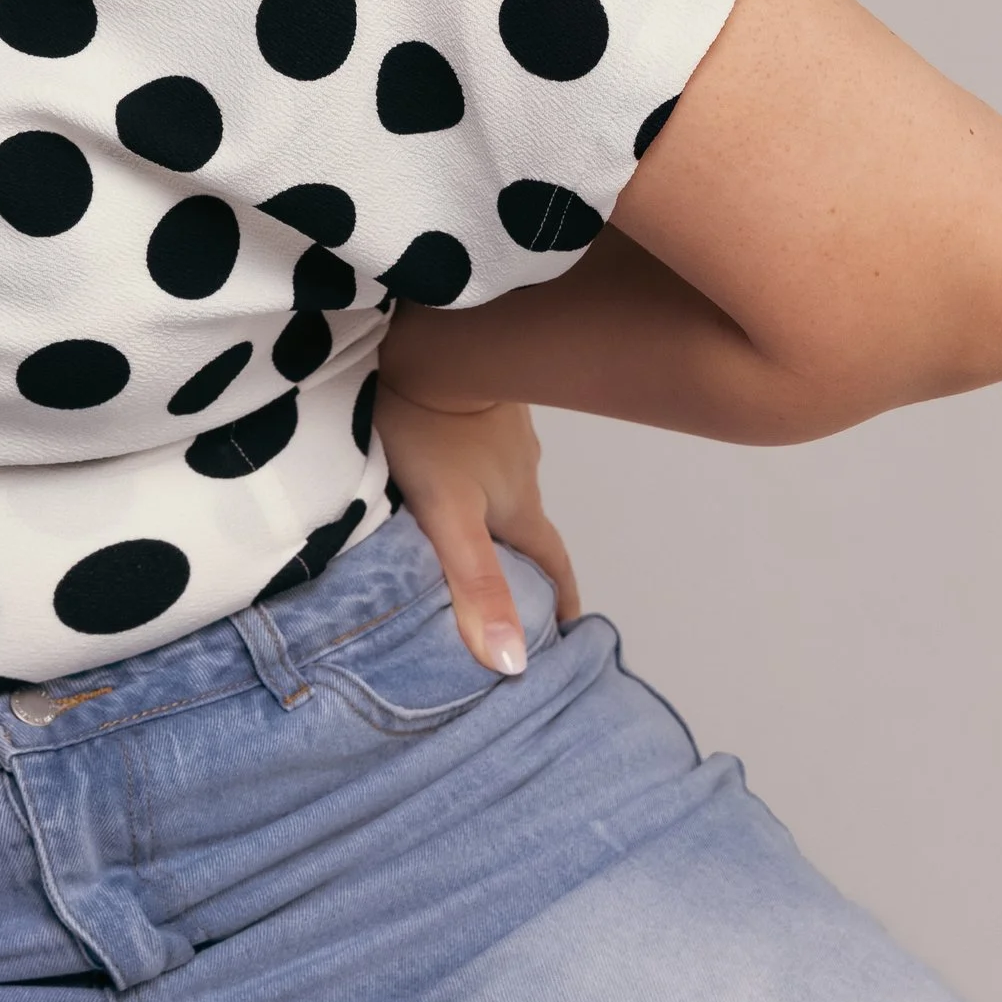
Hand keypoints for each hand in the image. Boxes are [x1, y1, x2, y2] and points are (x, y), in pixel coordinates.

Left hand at [373, 386, 580, 673]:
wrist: (431, 337)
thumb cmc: (434, 429)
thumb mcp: (450, 515)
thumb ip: (475, 583)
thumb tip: (511, 664)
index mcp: (520, 506)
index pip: (553, 564)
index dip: (562, 599)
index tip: (569, 629)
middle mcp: (522, 471)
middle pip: (527, 526)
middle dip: (522, 558)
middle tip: (504, 584)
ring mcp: (505, 432)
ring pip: (504, 484)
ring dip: (493, 509)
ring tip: (463, 527)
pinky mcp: (482, 400)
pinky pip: (482, 445)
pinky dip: (472, 466)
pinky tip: (444, 463)